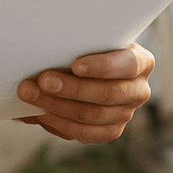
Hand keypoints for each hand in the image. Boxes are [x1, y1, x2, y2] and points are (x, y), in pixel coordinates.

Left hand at [16, 43, 153, 143]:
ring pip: (93, 116)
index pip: (128, 65)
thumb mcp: (89, 38)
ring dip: (57, 105)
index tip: (75, 65)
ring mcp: (126, 114)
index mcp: (141, 61)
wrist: (89, 64)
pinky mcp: (110, 131)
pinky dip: (59, 123)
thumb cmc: (87, 45)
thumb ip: (78, 42)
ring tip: (30, 94)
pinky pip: (85, 134)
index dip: (102, 67)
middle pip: (107, 94)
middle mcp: (139, 90)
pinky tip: (40, 112)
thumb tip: (43, 45)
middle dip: (71, 88)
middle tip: (42, 80)